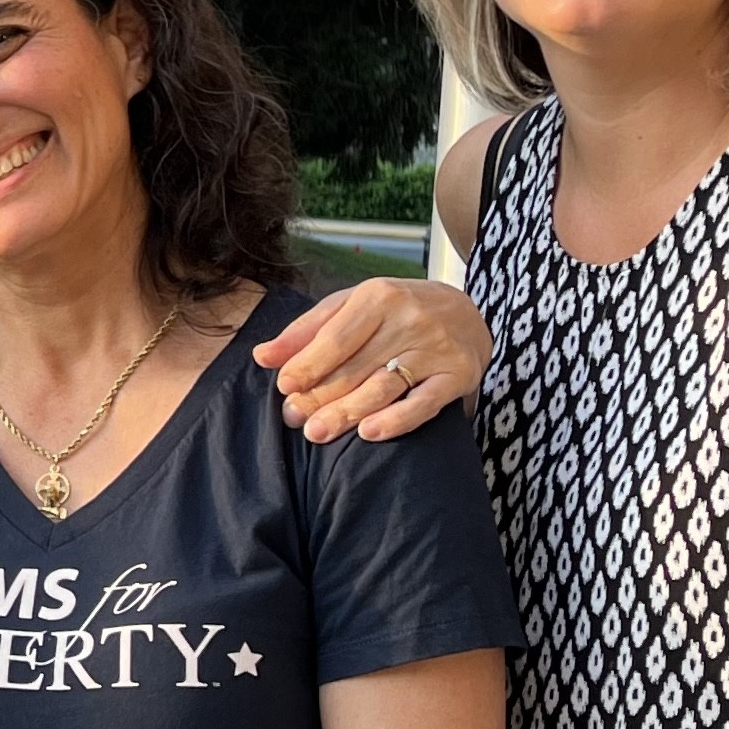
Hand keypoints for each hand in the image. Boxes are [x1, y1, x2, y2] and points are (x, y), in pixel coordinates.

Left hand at [253, 280, 492, 442]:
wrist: (467, 313)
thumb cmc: (397, 312)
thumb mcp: (353, 307)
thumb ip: (309, 330)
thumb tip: (262, 356)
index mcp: (379, 296)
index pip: (336, 336)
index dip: (308, 364)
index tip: (285, 386)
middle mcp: (409, 318)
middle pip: (356, 365)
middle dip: (320, 395)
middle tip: (294, 417)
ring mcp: (435, 348)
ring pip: (384, 386)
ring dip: (348, 412)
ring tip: (317, 432)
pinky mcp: (458, 374)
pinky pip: (424, 402)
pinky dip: (396, 419)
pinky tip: (369, 433)